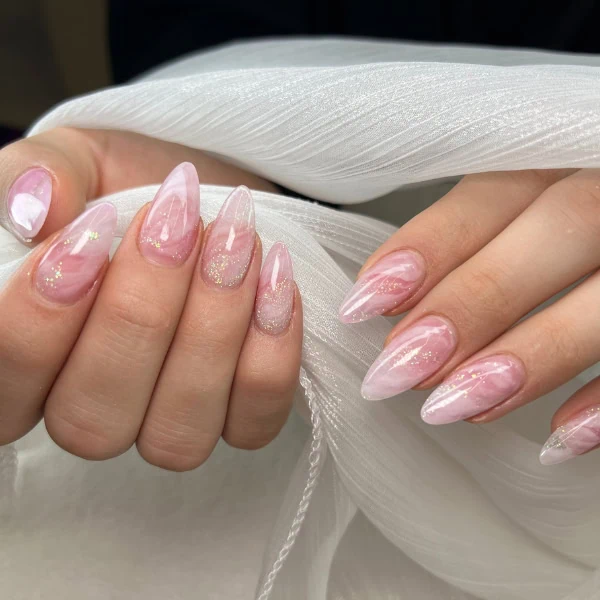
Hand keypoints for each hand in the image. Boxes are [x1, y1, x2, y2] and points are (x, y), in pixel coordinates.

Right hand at [0, 128, 301, 470]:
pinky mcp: (242, 421)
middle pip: (92, 418)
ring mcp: (170, 426)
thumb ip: (39, 176)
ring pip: (178, 430)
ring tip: (236, 240)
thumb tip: (32, 210)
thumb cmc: (136, 188)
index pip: (6, 387)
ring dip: (212, 328)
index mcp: (32, 363)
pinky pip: (254, 423)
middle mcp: (95, 412)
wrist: (214, 199)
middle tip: (178, 224)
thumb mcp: (80, 162)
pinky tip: (276, 279)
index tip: (90, 232)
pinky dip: (272, 353)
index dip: (38, 323)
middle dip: (140, 313)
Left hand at [339, 169, 599, 464]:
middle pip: (560, 227)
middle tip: (399, 368)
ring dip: (533, 355)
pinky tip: (558, 440)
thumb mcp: (517, 210)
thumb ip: (468, 237)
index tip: (365, 303)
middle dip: (473, 301)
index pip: (496, 189)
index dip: (430, 244)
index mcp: (560, 157)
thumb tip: (382, 296)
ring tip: (454, 408)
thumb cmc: (554, 229)